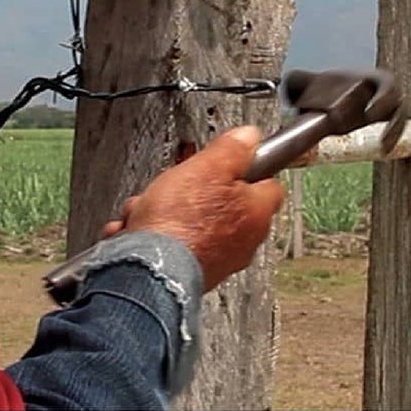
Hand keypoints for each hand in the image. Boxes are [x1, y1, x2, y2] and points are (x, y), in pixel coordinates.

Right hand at [102, 128, 284, 291]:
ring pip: (195, 223)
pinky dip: (158, 237)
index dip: (247, 168)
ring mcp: (218, 260)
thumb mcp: (208, 166)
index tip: (230, 161)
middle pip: (226, 203)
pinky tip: (141, 231)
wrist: (149, 268)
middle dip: (196, 192)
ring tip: (150, 209)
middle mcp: (244, 242)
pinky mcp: (192, 273)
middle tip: (181, 185)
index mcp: (257, 213)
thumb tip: (249, 137)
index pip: (269, 183)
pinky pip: (176, 245)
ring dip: (170, 213)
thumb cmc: (180, 222)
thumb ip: (233, 149)